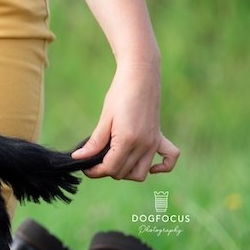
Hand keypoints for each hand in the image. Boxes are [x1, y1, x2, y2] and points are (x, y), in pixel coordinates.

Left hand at [72, 62, 179, 180]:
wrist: (140, 76)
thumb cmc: (120, 94)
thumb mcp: (105, 118)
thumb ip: (94, 142)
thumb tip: (79, 158)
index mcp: (127, 140)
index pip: (110, 168)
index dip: (95, 171)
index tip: (85, 166)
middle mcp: (144, 145)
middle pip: (123, 172)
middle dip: (107, 170)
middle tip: (95, 160)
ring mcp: (153, 142)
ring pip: (141, 173)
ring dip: (127, 172)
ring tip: (114, 159)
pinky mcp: (160, 137)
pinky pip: (170, 159)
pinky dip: (161, 167)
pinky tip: (149, 165)